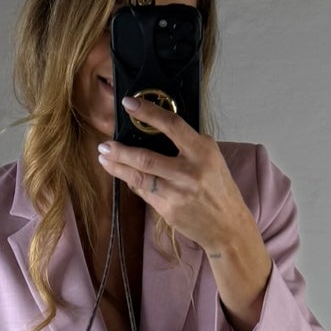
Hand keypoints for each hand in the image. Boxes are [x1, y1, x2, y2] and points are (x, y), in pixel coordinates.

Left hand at [96, 97, 255, 256]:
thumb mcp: (211, 157)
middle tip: (104, 144)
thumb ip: (188, 143)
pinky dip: (132, 181)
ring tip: (103, 158)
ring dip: (117, 167)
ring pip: (138, 177)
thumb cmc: (218, 188)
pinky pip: (143, 192)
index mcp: (202, 152)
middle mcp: (189, 172)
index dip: (148, 112)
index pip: (172, 125)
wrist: (227, 227)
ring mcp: (177, 193)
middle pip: (146, 158)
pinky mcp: (168, 211)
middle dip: (120, 150)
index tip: (129, 104)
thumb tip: (155, 128)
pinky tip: (123, 174)